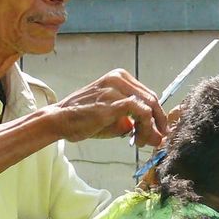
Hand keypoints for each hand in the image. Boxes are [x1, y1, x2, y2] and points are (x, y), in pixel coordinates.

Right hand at [49, 69, 167, 144]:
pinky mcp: (112, 102)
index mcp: (119, 77)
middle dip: (158, 122)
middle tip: (156, 140)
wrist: (59, 120)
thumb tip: (155, 136)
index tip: (158, 131)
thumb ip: (135, 122)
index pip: (147, 95)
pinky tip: (139, 138)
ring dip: (152, 127)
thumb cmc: (84, 118)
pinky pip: (141, 112)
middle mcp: (119, 78)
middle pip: (152, 99)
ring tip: (144, 141)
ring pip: (149, 106)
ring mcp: (116, 88)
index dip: (157, 115)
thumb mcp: (114, 118)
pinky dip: (146, 127)